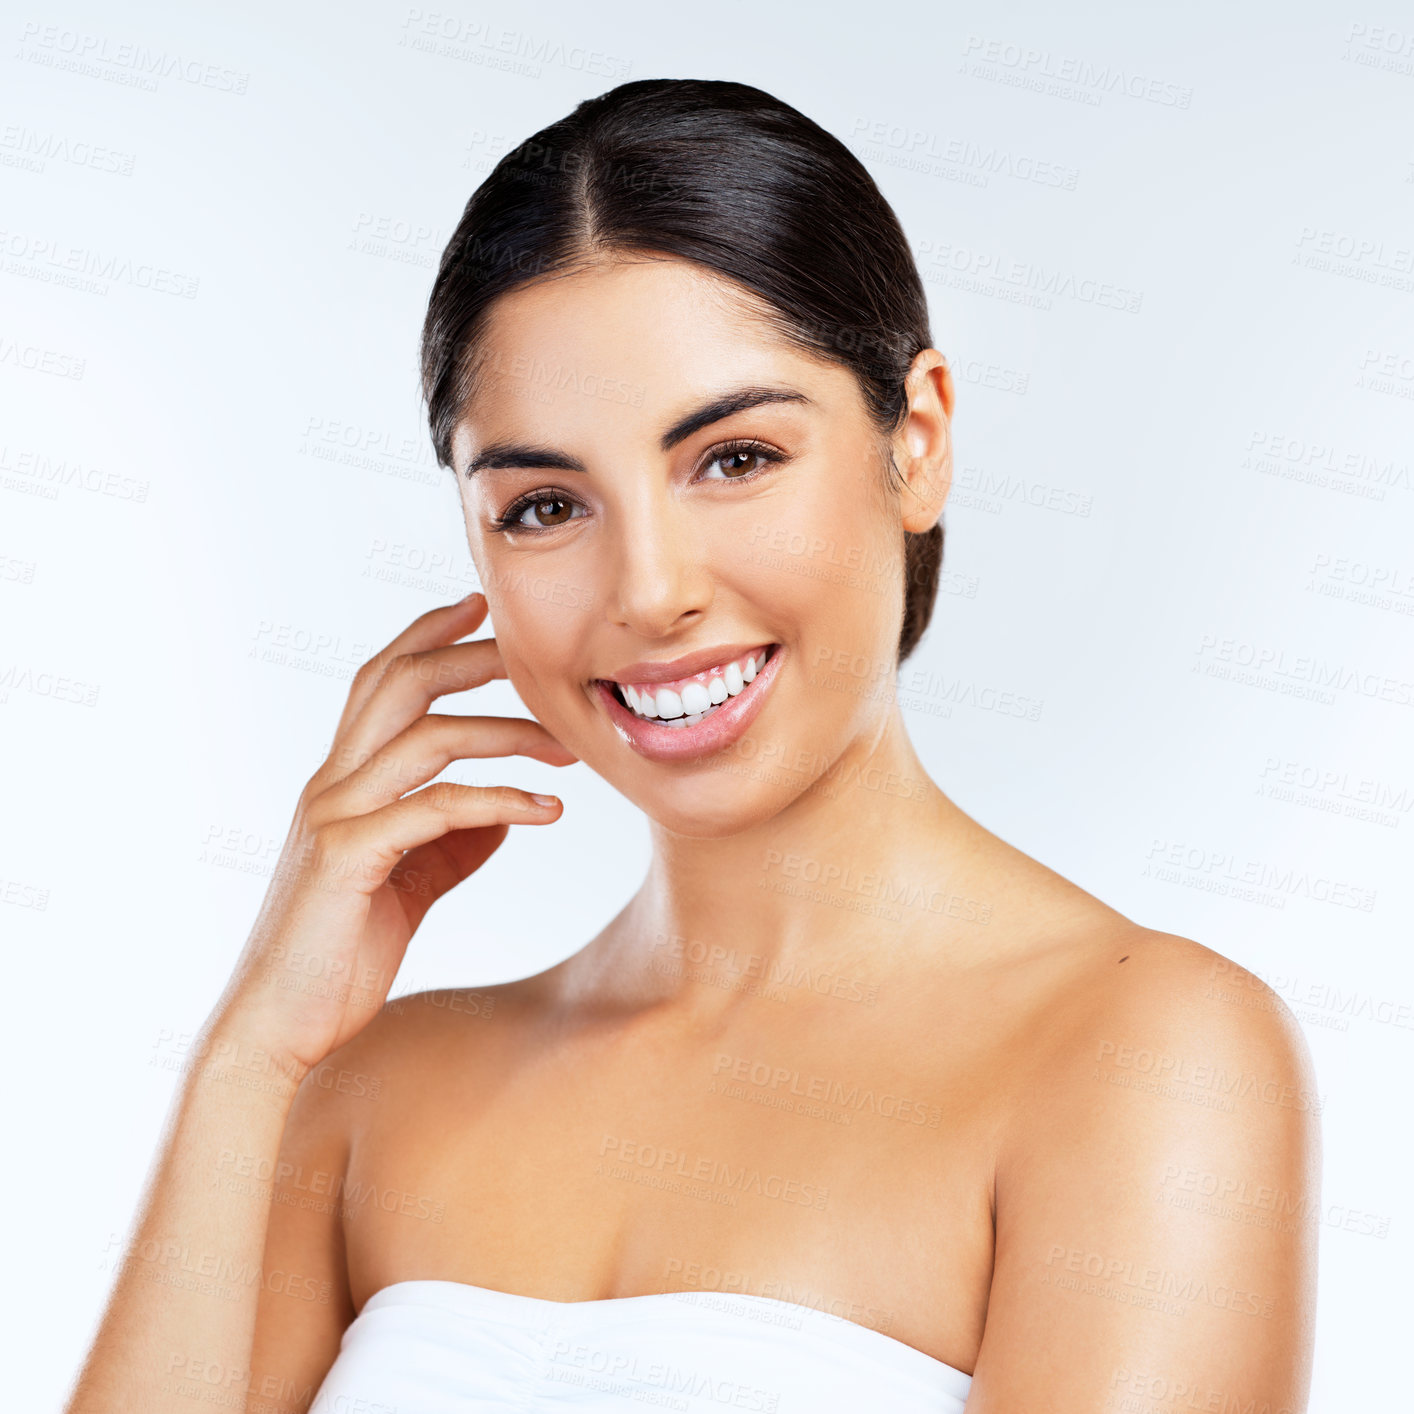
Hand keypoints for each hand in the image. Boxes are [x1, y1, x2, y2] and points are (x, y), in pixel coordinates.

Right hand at [206, 593, 576, 1077]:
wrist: (278, 1027)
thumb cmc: (341, 954)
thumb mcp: (410, 882)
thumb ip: (451, 838)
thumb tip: (506, 807)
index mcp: (340, 782)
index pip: (380, 682)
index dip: (426, 636)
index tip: (480, 607)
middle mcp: (330, 785)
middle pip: (399, 684)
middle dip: (472, 657)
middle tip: (541, 653)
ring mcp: (333, 817)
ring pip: (425, 738)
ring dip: (507, 732)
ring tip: (569, 742)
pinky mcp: (346, 858)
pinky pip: (434, 809)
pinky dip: (500, 800)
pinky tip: (547, 809)